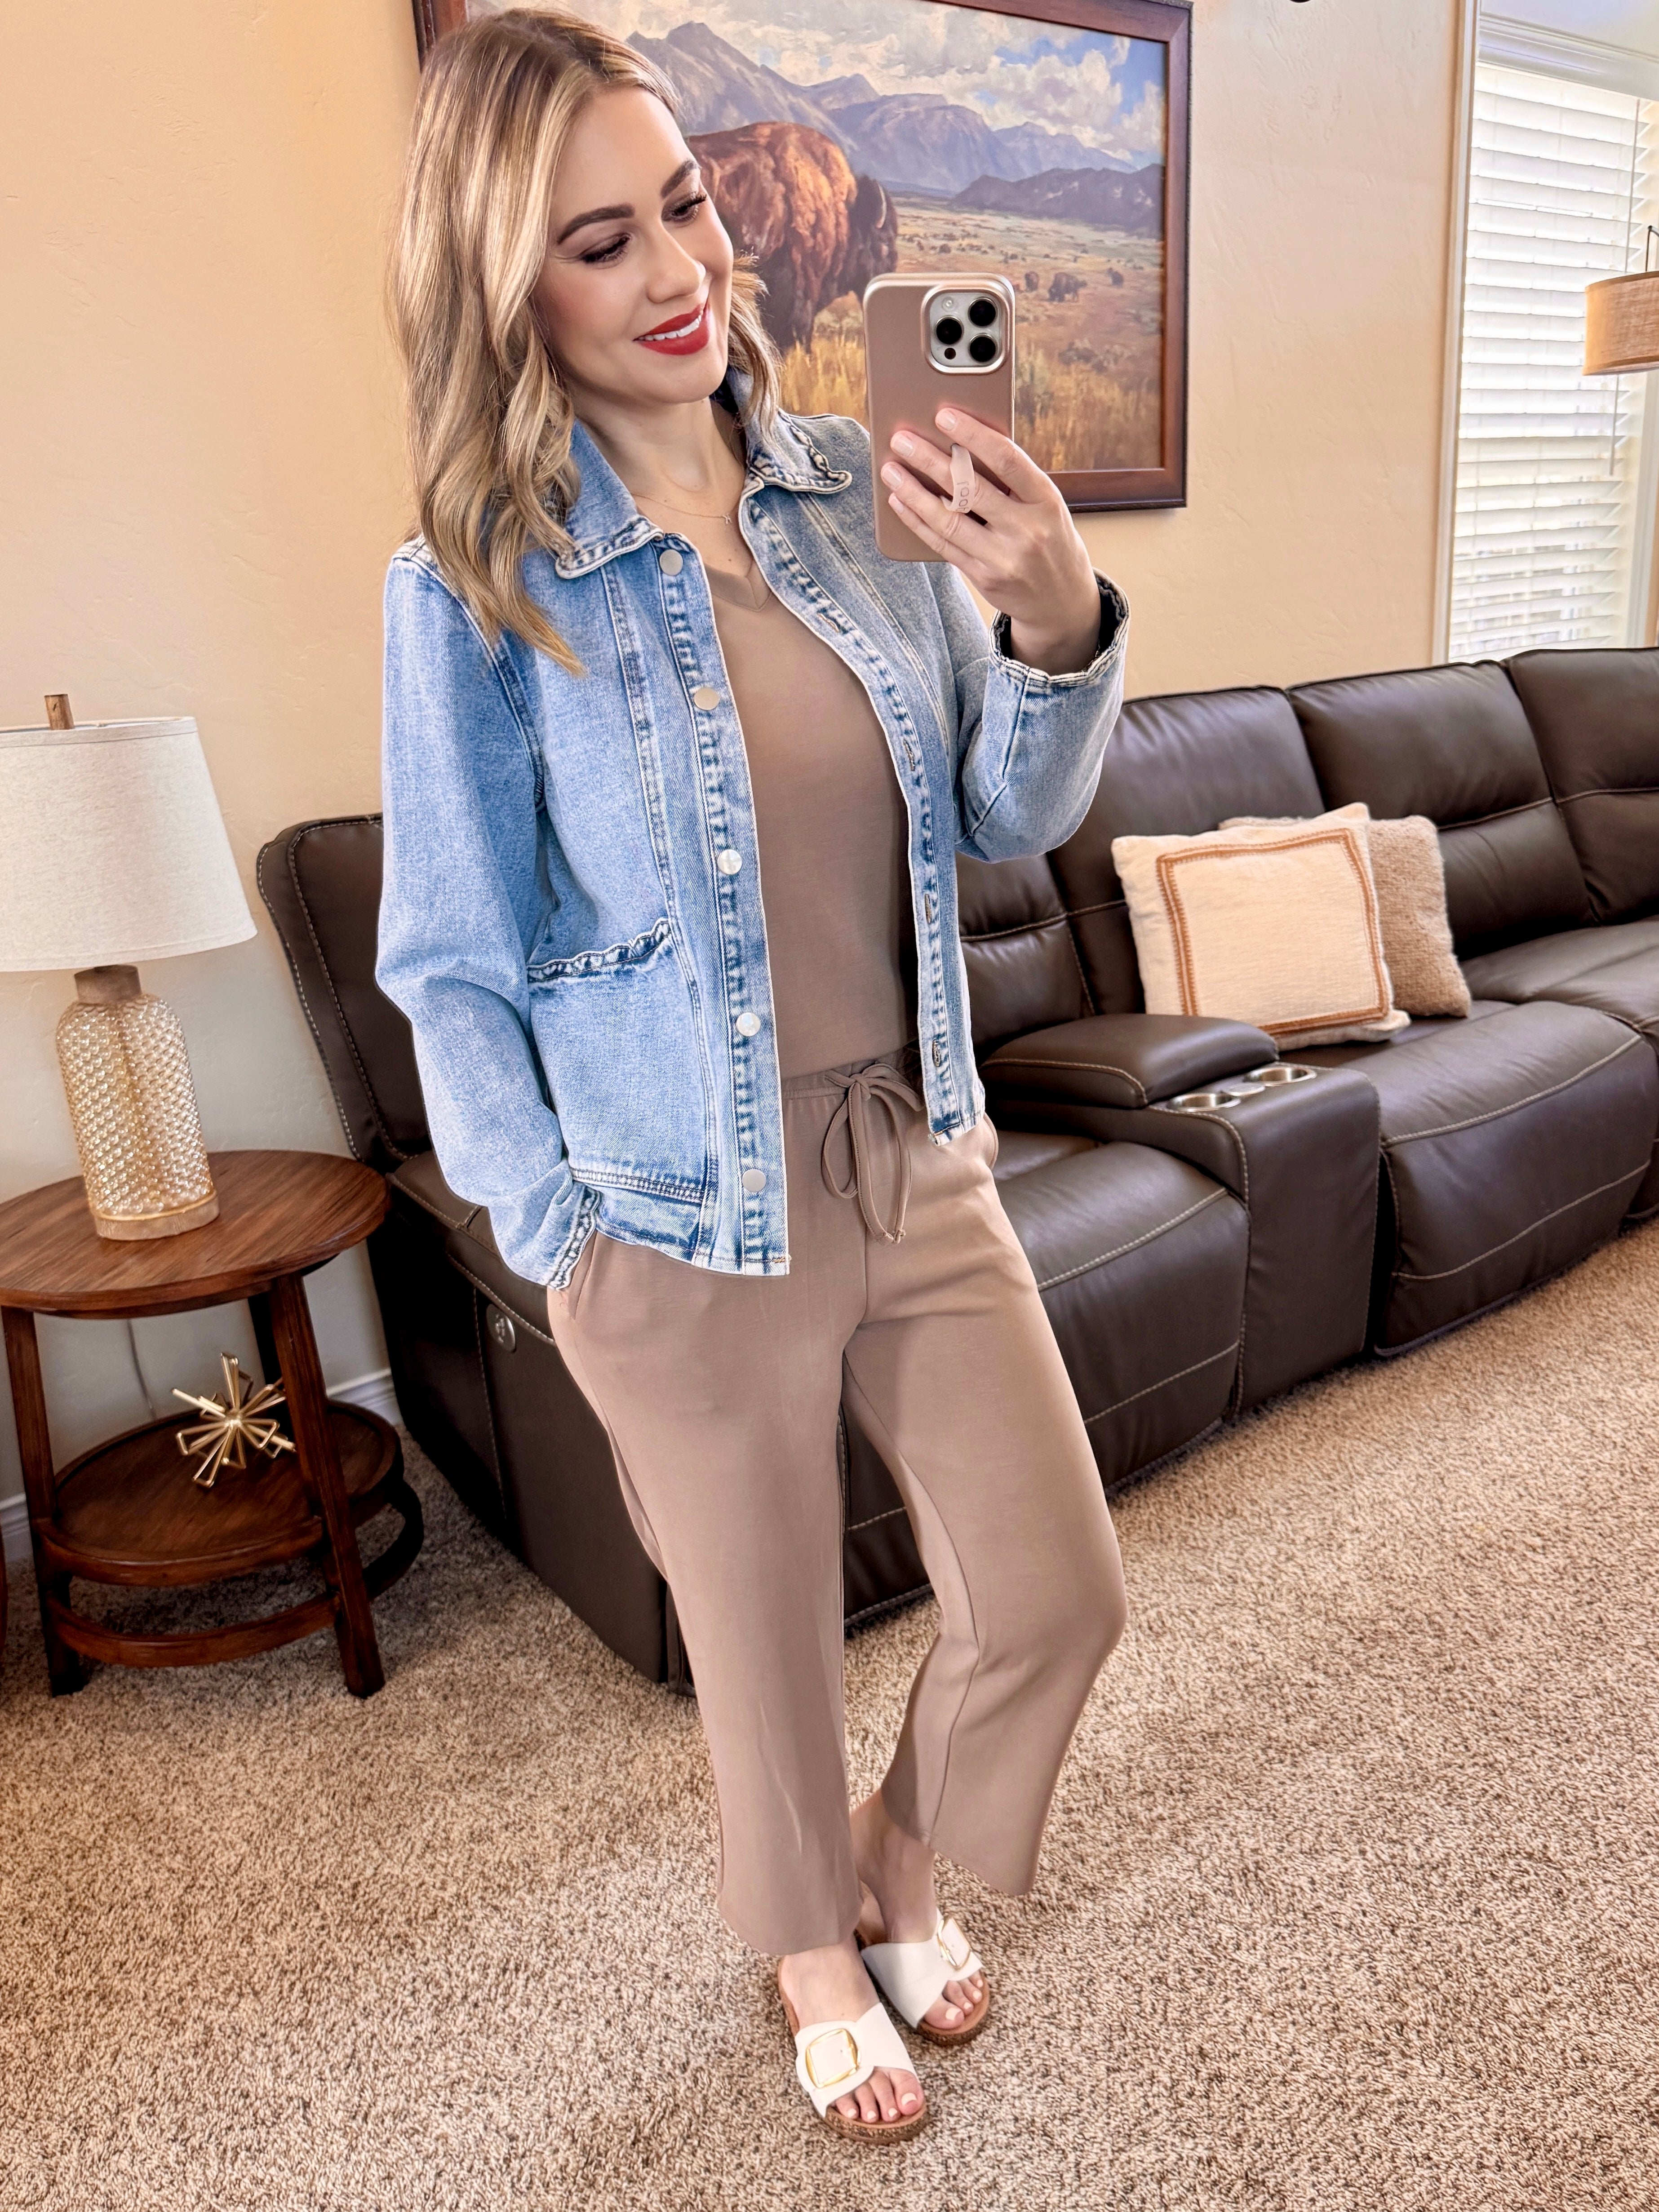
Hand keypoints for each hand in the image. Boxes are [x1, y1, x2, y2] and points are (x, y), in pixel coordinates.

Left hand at [880, 408, 1101, 674]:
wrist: (1063, 602)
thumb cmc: (1050, 540)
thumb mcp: (1046, 506)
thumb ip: (1013, 482)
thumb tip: (961, 445)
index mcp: (1046, 501)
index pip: (1007, 460)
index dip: (973, 435)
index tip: (944, 415)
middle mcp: (1027, 530)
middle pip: (970, 488)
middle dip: (930, 460)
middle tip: (902, 438)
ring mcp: (1004, 558)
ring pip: (949, 519)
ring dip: (914, 491)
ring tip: (891, 469)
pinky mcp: (984, 578)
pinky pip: (943, 545)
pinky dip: (917, 521)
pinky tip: (900, 501)